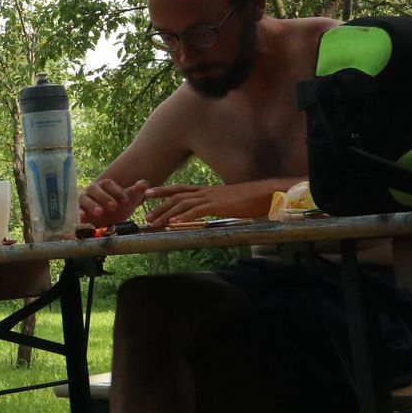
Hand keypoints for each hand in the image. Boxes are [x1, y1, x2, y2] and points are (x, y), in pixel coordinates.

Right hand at [79, 177, 148, 226]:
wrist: (104, 224)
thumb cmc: (116, 209)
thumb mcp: (128, 201)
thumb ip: (136, 192)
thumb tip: (143, 184)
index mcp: (103, 187)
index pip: (108, 184)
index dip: (117, 191)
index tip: (126, 202)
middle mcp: (91, 192)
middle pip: (94, 188)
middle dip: (104, 197)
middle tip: (113, 207)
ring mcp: (82, 201)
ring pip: (83, 198)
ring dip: (91, 204)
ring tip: (100, 212)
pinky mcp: (76, 212)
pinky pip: (74, 210)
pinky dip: (78, 212)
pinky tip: (83, 217)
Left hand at [143, 180, 278, 227]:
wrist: (265, 194)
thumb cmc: (249, 199)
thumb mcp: (226, 201)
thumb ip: (214, 204)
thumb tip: (207, 211)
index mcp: (206, 190)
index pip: (179, 188)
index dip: (162, 191)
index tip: (147, 194)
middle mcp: (205, 192)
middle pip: (176, 196)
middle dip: (159, 206)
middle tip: (146, 216)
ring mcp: (210, 197)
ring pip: (182, 204)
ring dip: (167, 214)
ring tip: (155, 223)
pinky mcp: (217, 205)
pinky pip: (196, 211)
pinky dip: (183, 217)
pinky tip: (174, 224)